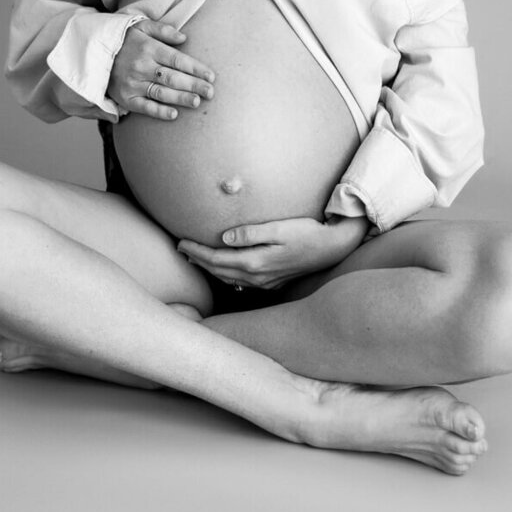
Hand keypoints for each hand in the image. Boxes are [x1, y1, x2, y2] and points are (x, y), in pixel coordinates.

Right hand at [107, 19, 214, 119]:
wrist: (93, 52)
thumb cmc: (123, 38)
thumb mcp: (140, 25)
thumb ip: (163, 30)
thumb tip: (184, 38)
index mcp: (148, 48)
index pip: (177, 60)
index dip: (196, 68)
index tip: (211, 76)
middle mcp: (141, 66)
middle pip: (173, 77)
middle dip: (194, 85)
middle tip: (211, 92)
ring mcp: (133, 83)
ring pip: (162, 92)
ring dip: (181, 98)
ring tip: (197, 102)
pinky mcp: (125, 97)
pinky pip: (145, 107)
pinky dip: (159, 112)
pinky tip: (174, 114)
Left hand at [177, 215, 369, 289]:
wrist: (331, 249)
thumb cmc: (307, 233)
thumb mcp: (279, 228)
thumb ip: (251, 233)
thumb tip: (224, 237)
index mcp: (256, 262)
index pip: (217, 259)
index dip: (197, 250)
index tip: (180, 241)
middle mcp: (257, 277)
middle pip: (218, 271)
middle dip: (198, 260)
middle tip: (180, 249)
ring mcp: (264, 283)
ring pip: (228, 279)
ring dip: (209, 269)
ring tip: (195, 258)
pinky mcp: (271, 283)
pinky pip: (240, 282)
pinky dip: (225, 275)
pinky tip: (222, 268)